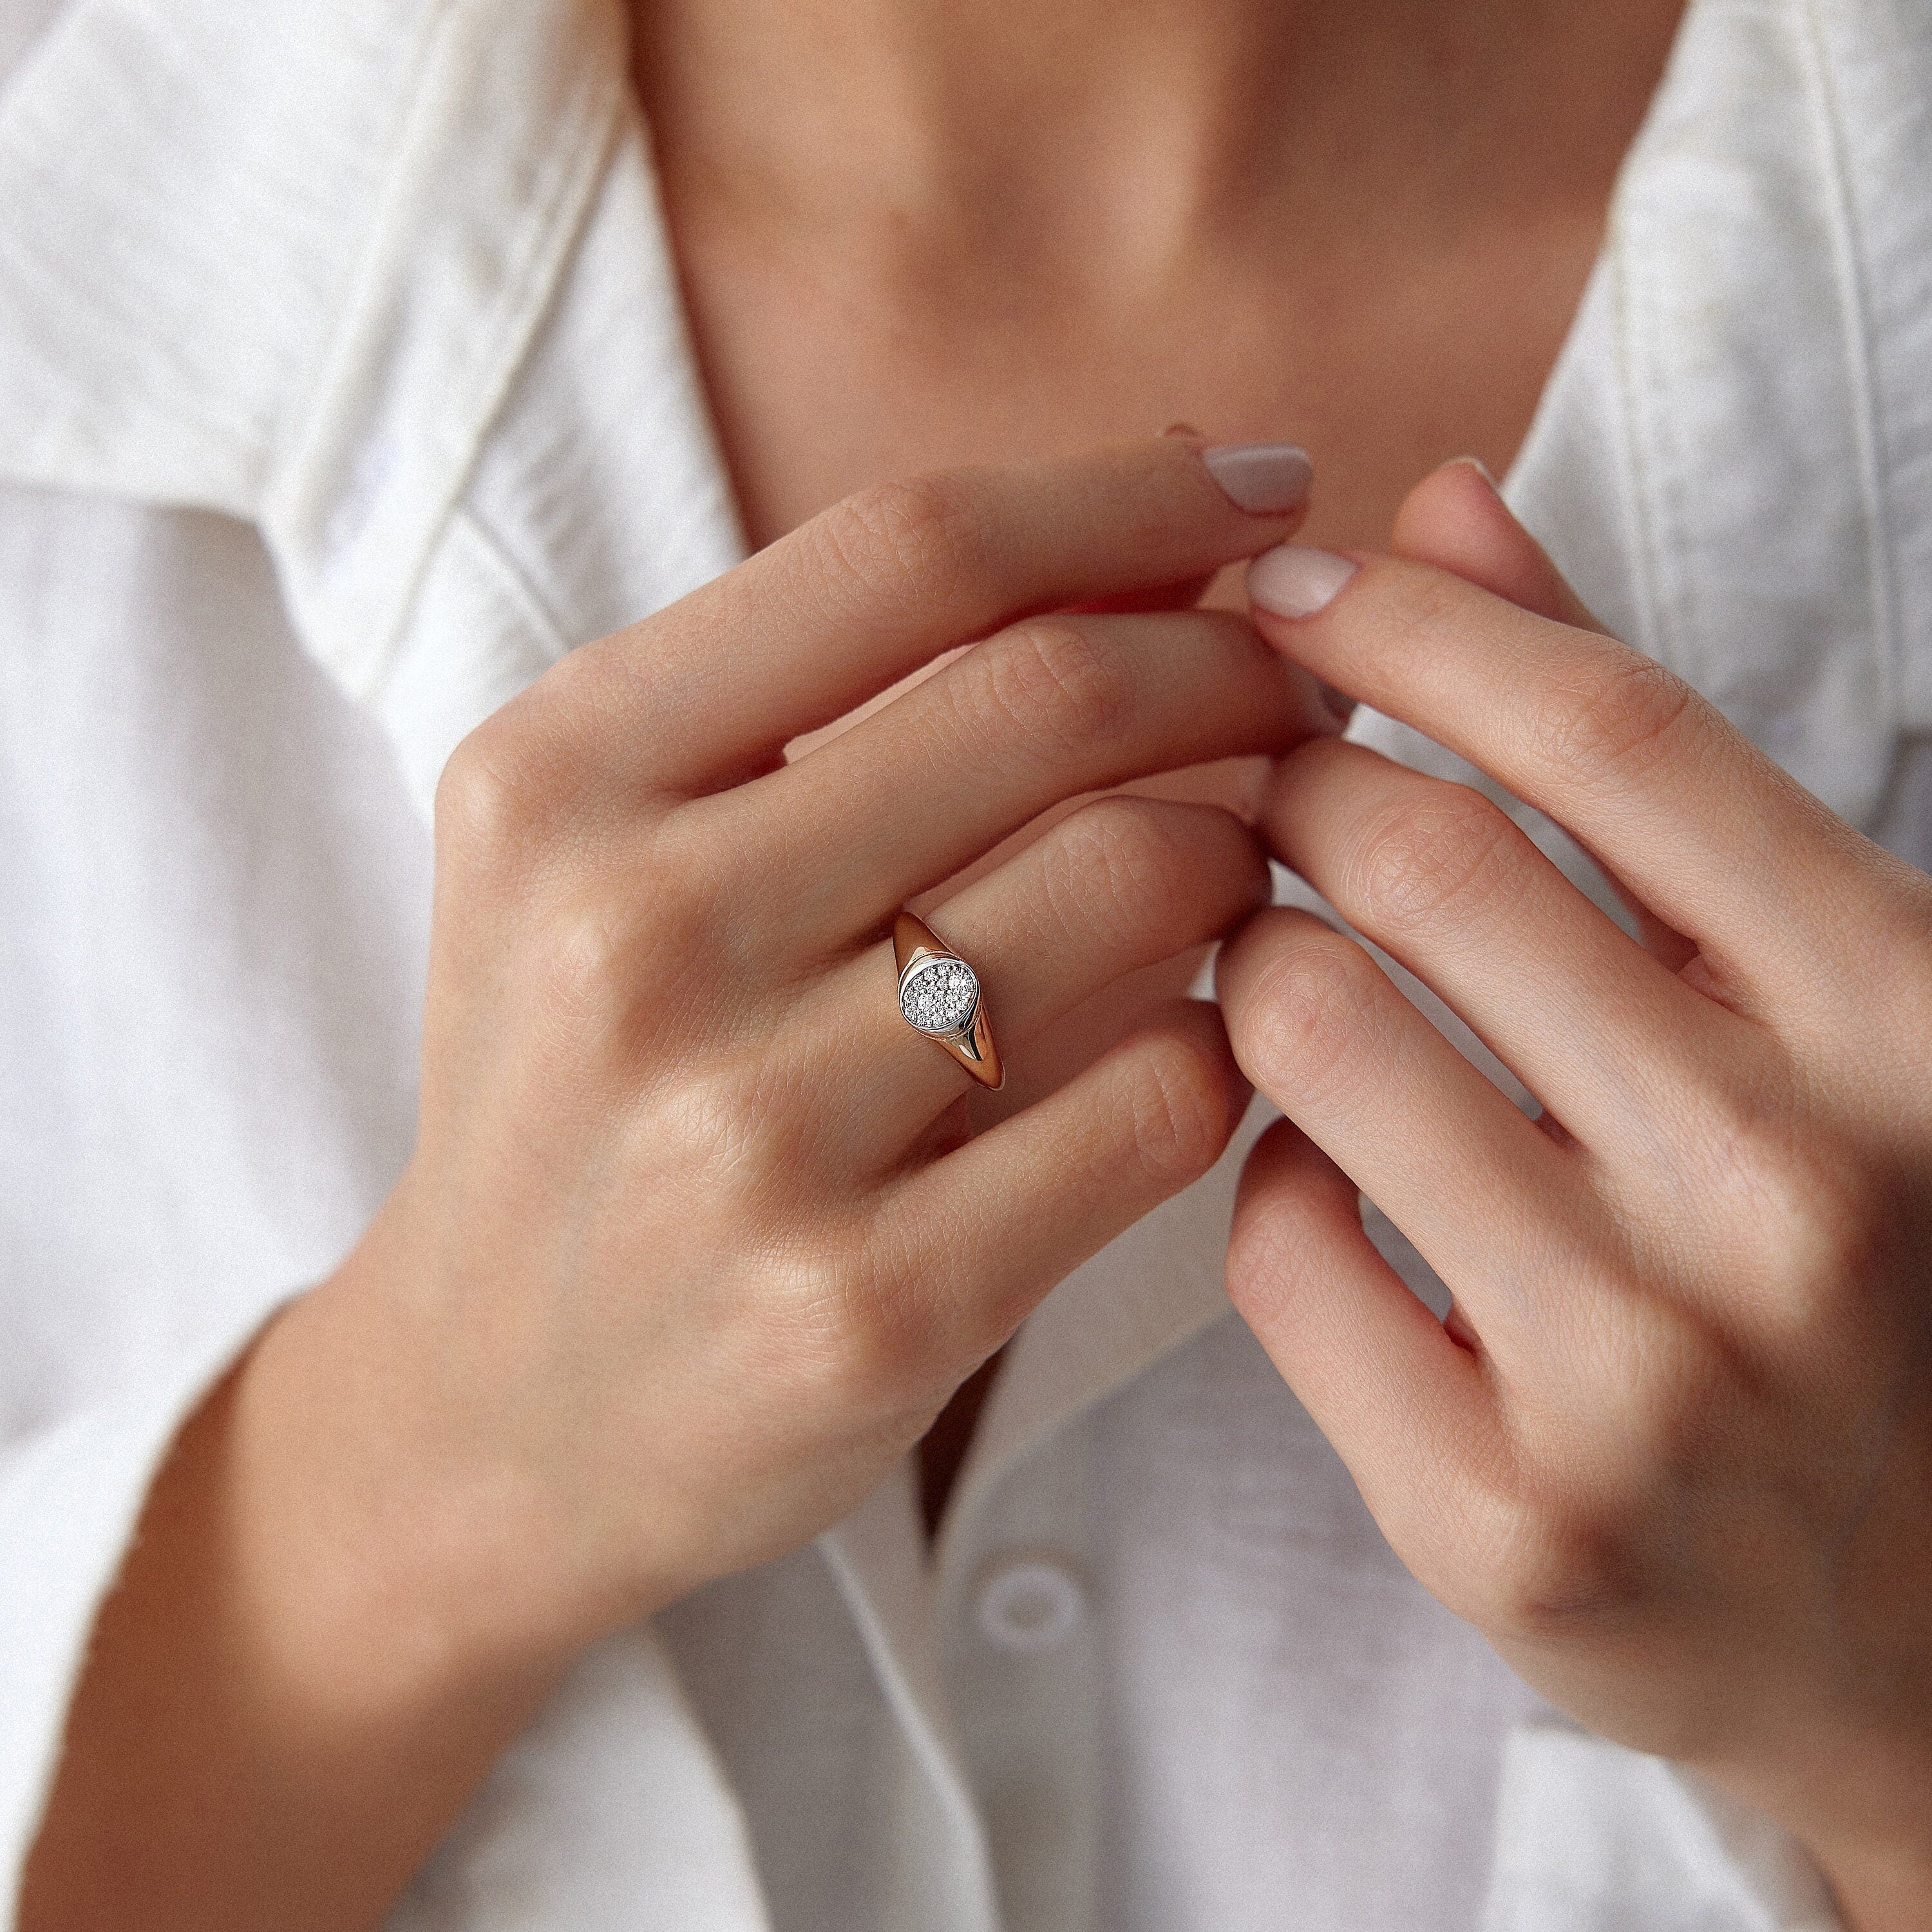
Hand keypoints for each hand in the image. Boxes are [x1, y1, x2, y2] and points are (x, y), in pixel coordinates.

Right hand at [25, 438, 1332, 1931]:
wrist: (495, 1409)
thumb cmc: (586, 1090)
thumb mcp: (604, 853)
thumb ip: (819, 699)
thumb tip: (1151, 546)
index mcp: (559, 777)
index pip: (907, 553)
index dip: (1127, 494)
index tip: (1260, 484)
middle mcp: (636, 938)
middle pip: (1047, 702)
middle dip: (1233, 665)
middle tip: (1304, 689)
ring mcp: (747, 1139)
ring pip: (1136, 889)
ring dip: (1250, 848)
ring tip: (1254, 858)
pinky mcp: (865, 1312)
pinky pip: (1159, 1103)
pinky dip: (1231, 1035)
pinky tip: (1217, 1027)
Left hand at [1215, 461, 1931, 1928]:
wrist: (1908, 1619)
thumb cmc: (1851, 1252)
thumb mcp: (1806, 986)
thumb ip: (1631, 750)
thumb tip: (1447, 506)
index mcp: (1910, 1015)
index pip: (1610, 732)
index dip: (1416, 624)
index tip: (1294, 589)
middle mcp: (1795, 1189)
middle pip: (1425, 860)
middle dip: (1294, 780)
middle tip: (1258, 778)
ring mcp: (1648, 1373)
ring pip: (1306, 1034)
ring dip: (1255, 961)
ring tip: (1280, 961)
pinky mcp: (1505, 1517)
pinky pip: (1275, 1243)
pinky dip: (1266, 1169)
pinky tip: (1322, 1170)